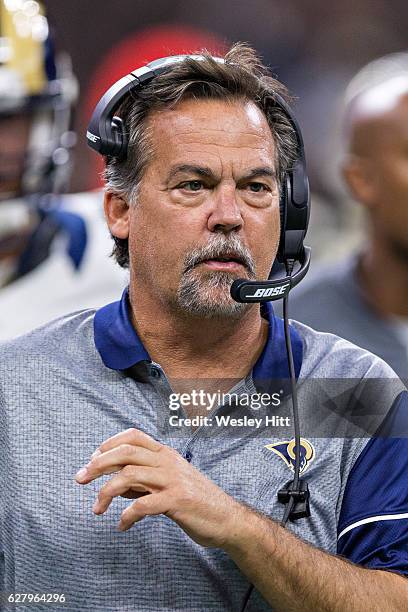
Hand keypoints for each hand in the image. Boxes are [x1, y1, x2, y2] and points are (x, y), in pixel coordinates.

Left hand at [75, 427, 244, 546]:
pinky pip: (143, 505)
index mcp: (166, 454)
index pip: (134, 436)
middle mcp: (168, 462)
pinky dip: (127, 516)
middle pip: (125, 452)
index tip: (92, 458)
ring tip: (96, 509)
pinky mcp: (177, 501)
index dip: (109, 443)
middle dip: (97, 464)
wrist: (228, 519)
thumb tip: (114, 482)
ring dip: (106, 492)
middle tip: (79, 479)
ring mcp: (173, 480)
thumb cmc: (196, 502)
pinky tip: (122, 526)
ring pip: (129, 476)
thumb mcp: (169, 484)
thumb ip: (144, 480)